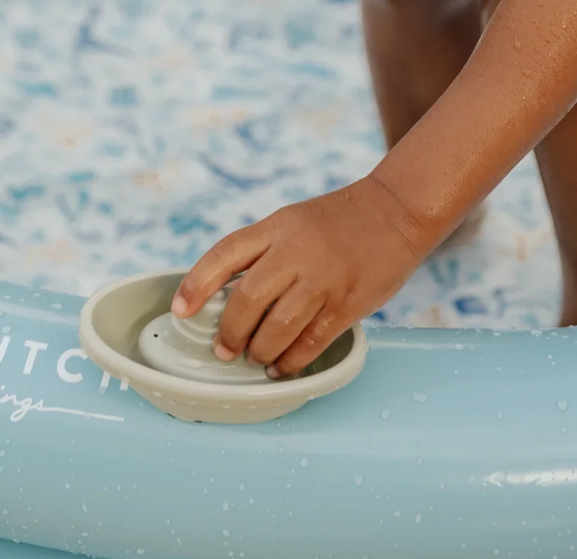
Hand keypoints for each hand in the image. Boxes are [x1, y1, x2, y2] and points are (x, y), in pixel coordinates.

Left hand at [171, 177, 424, 376]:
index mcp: (276, 226)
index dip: (196, 284)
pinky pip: (310, 342)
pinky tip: (283, 367)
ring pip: (277, 327)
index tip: (180, 310)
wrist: (397, 211)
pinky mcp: (348, 303)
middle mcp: (296, 251)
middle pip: (247, 299)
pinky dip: (291, 361)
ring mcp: (323, 279)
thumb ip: (263, 251)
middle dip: (230, 332)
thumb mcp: (293, 221)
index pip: (225, 254)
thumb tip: (226, 294)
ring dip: (259, 351)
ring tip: (256, 358)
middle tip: (224, 349)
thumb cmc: (338, 221)